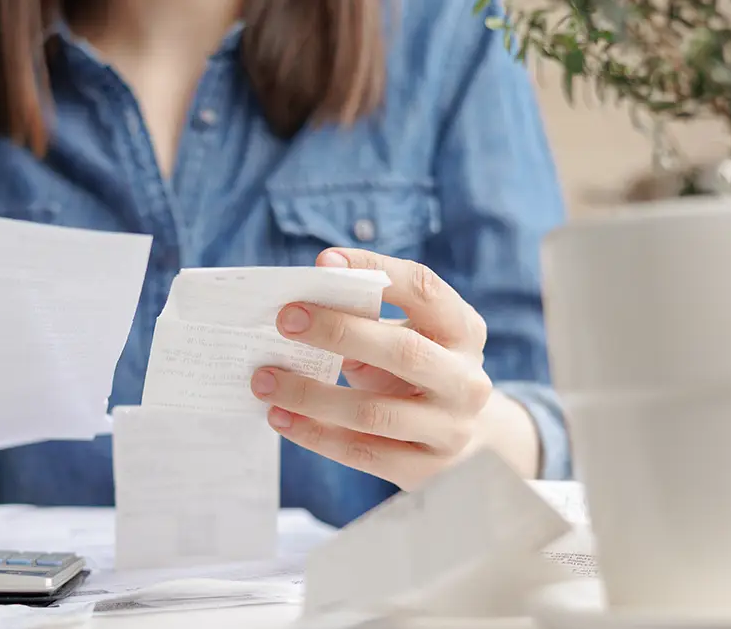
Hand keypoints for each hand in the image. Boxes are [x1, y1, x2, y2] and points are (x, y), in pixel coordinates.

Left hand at [250, 248, 539, 488]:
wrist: (455, 436)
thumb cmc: (413, 371)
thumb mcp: (404, 337)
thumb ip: (366, 319)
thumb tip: (297, 311)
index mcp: (463, 330)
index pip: (424, 289)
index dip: (376, 269)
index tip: (324, 263)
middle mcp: (466, 380)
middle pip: (403, 351)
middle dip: (339, 332)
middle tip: (284, 319)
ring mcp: (450, 429)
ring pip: (373, 412)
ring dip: (310, 395)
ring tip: (264, 380)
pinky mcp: (424, 469)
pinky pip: (361, 452)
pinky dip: (314, 434)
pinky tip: (279, 417)